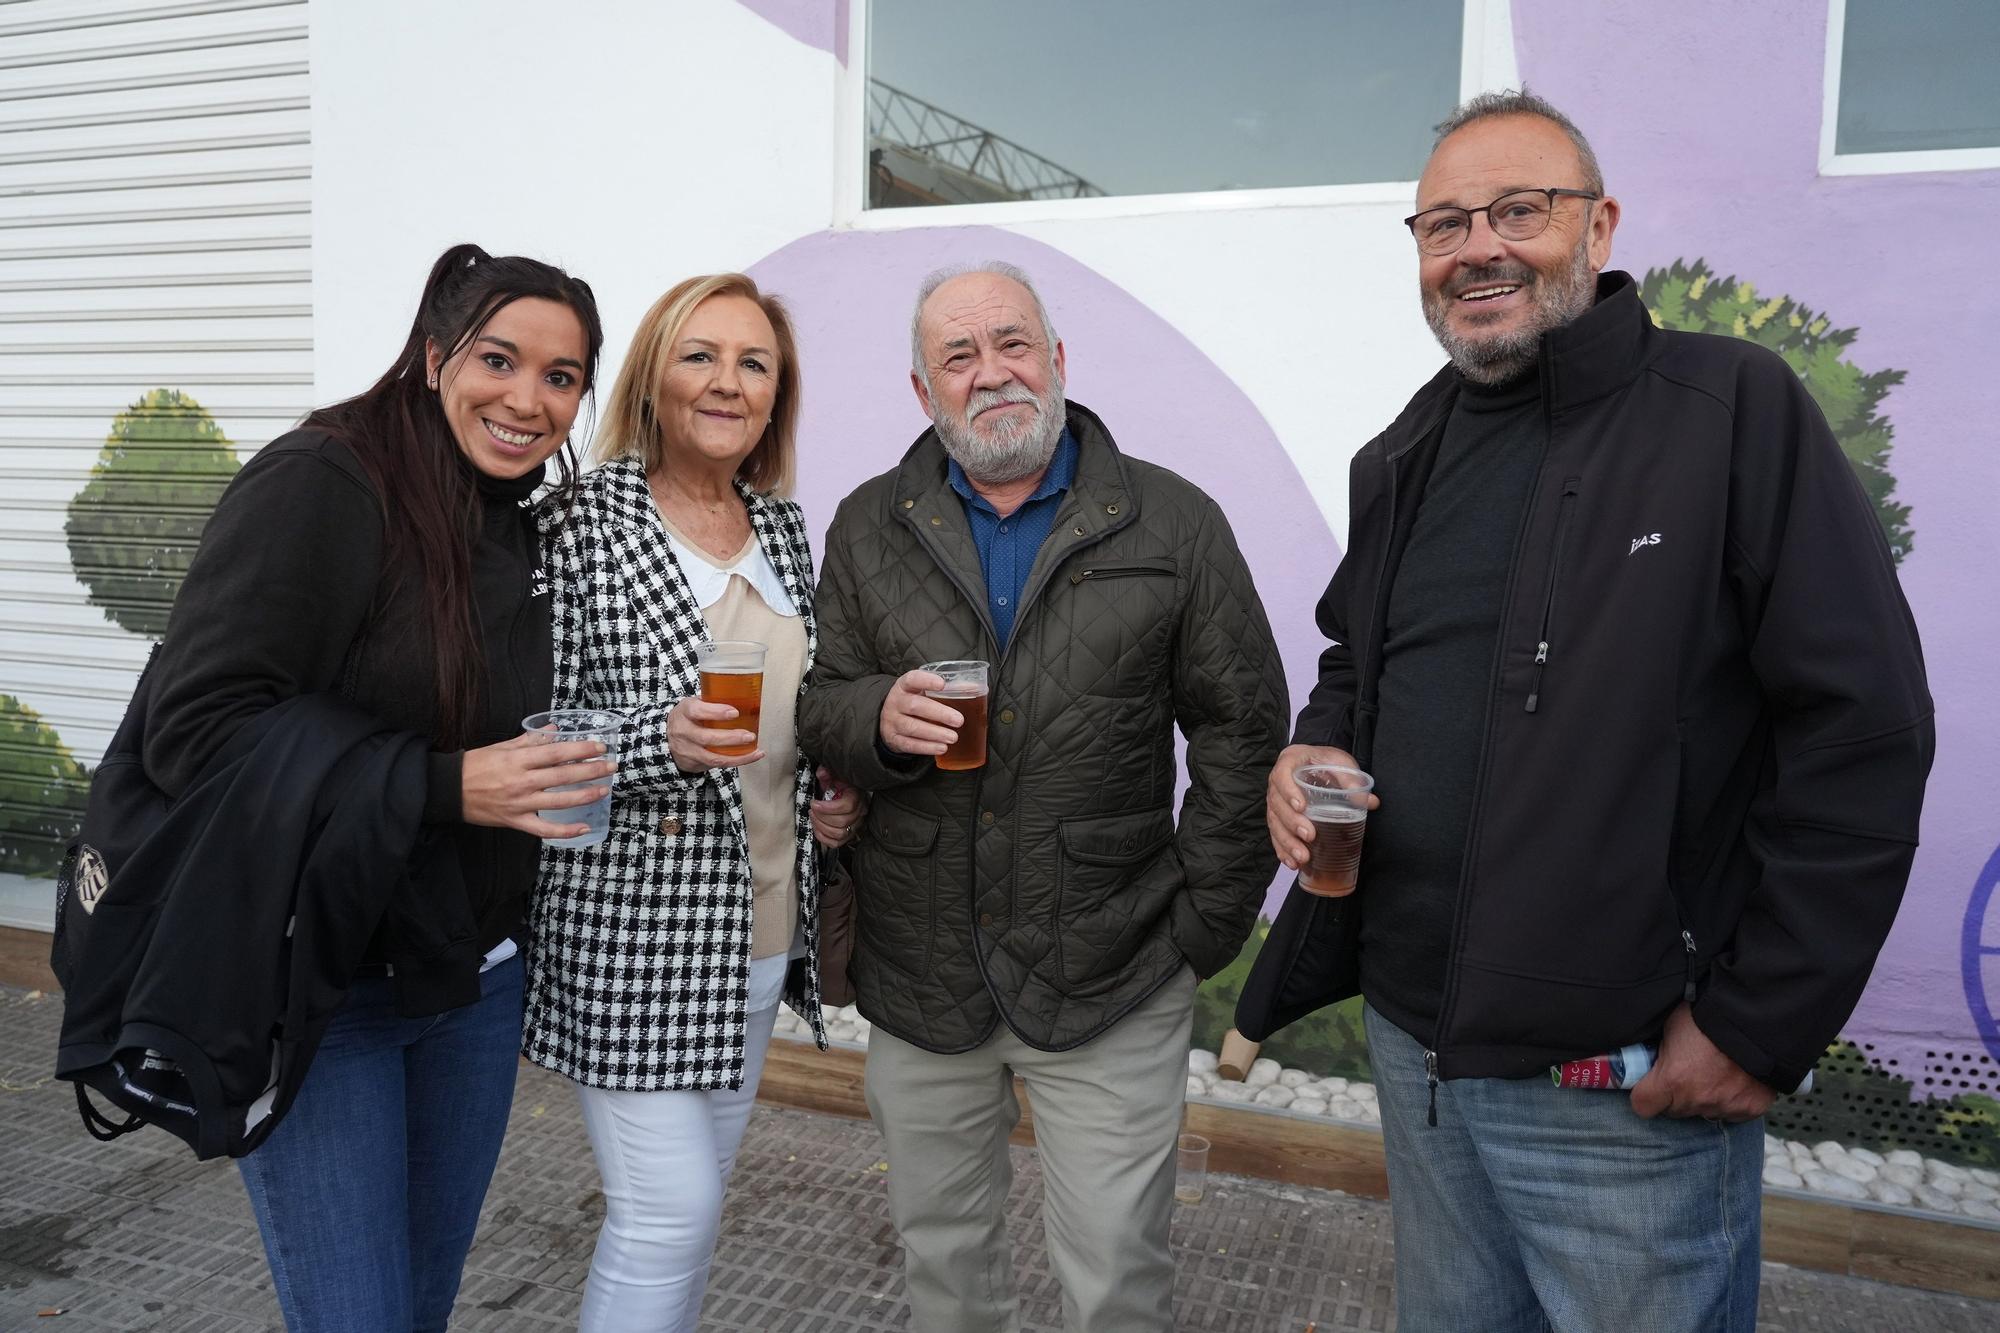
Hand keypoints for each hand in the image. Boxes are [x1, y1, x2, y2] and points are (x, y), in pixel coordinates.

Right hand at [461, 732, 613, 837]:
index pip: (556, 752)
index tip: (600, 747)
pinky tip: (583, 828)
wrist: (448, 790)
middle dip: (591, 770)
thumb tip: (554, 729)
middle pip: (563, 775)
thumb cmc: (475, 765)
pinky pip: (544, 830)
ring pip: (559, 802)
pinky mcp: (515, 821)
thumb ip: (529, 740)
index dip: (580, 749)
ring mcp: (520, 803)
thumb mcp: (501, 747)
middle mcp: (522, 781)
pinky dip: (565, 831)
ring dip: (584, 796)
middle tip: (611, 767)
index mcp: (518, 759)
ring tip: (604, 790)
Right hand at [667, 696, 763, 771]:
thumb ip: (711, 702)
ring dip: (737, 755)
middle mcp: (683, 732)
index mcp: (684, 712)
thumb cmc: (688, 717)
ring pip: (713, 757)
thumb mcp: (694, 704)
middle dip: (730, 738)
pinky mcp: (694, 763)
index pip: (697, 711)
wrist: (666, 738)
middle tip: (750, 735)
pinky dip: (737, 761)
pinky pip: (717, 765)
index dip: (715, 712)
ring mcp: (687, 750)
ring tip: (755, 749)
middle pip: (706, 737)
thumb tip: (744, 696)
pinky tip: (752, 756)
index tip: (734, 712)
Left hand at [811, 766, 864, 848]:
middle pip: (842, 822)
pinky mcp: (849, 835)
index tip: (814, 803)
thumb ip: (828, 772)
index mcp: (856, 796)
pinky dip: (824, 838)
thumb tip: (822, 773)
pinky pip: (837, 843)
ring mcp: (855, 825)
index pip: (847, 806)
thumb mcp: (833, 774)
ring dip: (821, 827)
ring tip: (813, 817)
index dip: (828, 808)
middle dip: (822, 817)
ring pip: (840, 834)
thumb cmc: (838, 784)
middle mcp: (860, 812)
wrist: (844, 792)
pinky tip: (817, 828)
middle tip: (812, 810)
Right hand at [878, 669, 959, 755]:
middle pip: (914, 706)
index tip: (942, 684)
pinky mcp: (893, 739)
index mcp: (904, 686)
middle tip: (959, 720)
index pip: (912, 679)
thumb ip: (947, 689)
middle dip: (939, 713)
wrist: (889, 720)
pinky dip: (927, 747)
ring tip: (953, 737)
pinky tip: (941, 747)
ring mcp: (892, 721)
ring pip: (912, 727)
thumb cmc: (914, 702)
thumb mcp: (924, 692)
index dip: (926, 680)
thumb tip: (974, 688)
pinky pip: (909, 744)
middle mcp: (895, 702)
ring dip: (935, 733)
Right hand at [1267, 743, 1378, 870]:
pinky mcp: (1278, 817)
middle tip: (1309, 835)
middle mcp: (1277, 781)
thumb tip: (1370, 802)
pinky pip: (1275, 835)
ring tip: (1302, 857)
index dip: (1288, 791)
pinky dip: (1283, 850)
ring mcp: (1275, 800)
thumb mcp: (1341, 763)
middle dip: (1291, 822)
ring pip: (1274, 823)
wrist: (1317, 763)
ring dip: (1287, 842)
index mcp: (1290, 760)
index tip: (1301, 807)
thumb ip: (1352, 780)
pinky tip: (1292, 863)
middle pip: (1276, 804)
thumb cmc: (1326, 761)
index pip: (1282, 775)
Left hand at [1630, 1003, 1776, 1121]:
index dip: (1644, 1093)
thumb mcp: (1672, 1024)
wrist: (1756, 1018)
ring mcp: (1725, 1106)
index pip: (1642, 1105)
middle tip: (1685, 1071)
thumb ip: (1657, 1047)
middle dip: (1675, 1095)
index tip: (1649, 1084)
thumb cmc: (1710, 1015)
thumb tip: (1646, 1052)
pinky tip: (1734, 1079)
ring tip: (1712, 1071)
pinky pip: (1732, 1112)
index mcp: (1672, 1080)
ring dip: (1704, 1097)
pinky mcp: (1750, 1108)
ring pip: (1703, 1112)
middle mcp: (1697, 1099)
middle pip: (1673, 1110)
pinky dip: (1731, 1100)